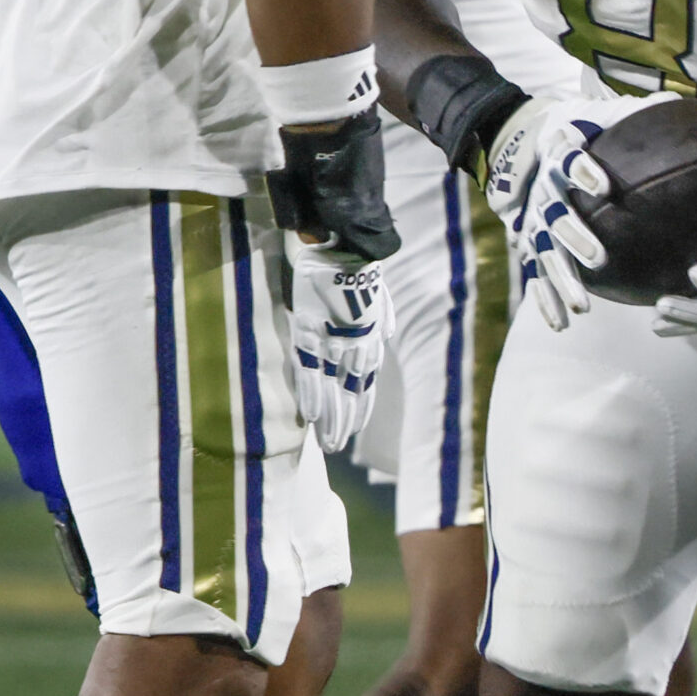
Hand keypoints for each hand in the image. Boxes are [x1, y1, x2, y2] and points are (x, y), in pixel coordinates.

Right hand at [289, 248, 391, 451]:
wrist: (343, 249)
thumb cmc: (360, 269)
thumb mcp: (380, 295)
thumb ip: (383, 316)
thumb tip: (386, 333)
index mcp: (370, 338)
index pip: (365, 382)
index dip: (360, 407)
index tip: (354, 428)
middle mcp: (355, 345)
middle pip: (349, 392)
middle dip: (343, 421)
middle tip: (336, 446)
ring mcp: (333, 342)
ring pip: (331, 388)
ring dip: (329, 417)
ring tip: (327, 442)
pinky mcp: (311, 333)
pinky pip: (310, 370)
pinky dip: (311, 393)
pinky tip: (312, 416)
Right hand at [485, 91, 674, 330]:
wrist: (522, 142)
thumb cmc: (579, 129)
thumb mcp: (598, 114)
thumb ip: (632, 112)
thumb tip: (677, 100)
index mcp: (559, 153)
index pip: (568, 159)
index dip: (582, 170)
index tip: (603, 185)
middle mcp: (543, 188)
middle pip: (555, 215)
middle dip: (574, 237)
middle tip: (598, 258)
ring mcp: (534, 219)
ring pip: (545, 252)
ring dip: (562, 279)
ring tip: (583, 307)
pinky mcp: (530, 242)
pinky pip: (535, 273)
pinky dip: (545, 298)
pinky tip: (560, 323)